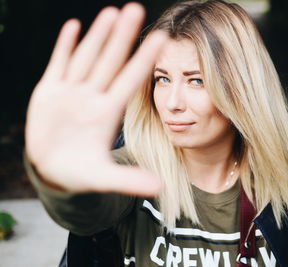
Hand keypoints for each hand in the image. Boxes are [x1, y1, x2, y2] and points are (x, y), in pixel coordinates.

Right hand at [25, 3, 165, 195]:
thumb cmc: (80, 174)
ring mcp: (70, 93)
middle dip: (122, 36)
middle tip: (136, 9)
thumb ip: (128, 180)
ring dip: (98, 36)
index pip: (130, 80)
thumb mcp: (102, 178)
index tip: (163, 38)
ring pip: (87, 57)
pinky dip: (65, 47)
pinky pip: (58, 65)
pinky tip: (74, 26)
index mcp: (107, 114)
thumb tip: (159, 188)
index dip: (144, 59)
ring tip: (112, 12)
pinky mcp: (48, 93)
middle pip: (110, 61)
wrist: (53, 172)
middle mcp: (92, 98)